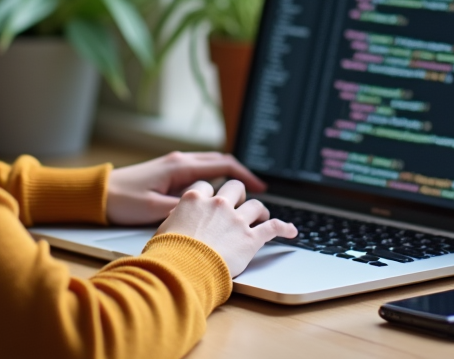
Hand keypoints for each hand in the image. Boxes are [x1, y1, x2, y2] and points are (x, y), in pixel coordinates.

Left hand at [106, 151, 267, 225]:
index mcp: (180, 166)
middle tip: (258, 191)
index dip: (245, 176)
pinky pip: (198, 171)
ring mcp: (173, 165)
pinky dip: (213, 179)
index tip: (261, 188)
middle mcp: (179, 161)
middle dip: (241, 174)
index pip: (223, 165)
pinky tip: (214, 195)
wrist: (98, 193)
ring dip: (227, 176)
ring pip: (209, 165)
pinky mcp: (167, 172)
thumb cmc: (123, 200)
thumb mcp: (155, 209)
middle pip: (220, 161)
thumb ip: (184, 209)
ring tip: (241, 195)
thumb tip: (209, 214)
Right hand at [155, 179, 297, 276]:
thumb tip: (172, 223)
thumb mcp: (162, 230)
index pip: (206, 186)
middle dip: (239, 194)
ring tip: (262, 215)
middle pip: (235, 188)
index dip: (211, 192)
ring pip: (256, 205)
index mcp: (194, 199)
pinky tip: (291, 231)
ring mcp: (236, 220)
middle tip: (239, 202)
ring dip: (260, 210)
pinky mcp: (250, 238)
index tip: (212, 198)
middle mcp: (218, 204)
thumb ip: (173, 220)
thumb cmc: (168, 253)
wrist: (182, 268)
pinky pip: (273, 227)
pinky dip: (284, 228)